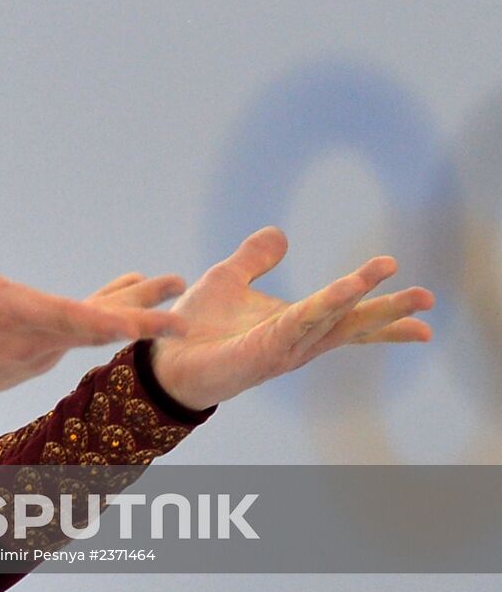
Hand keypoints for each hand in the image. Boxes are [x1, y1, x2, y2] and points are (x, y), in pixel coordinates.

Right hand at [0, 203, 187, 396]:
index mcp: (21, 315)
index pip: (76, 320)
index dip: (114, 321)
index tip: (148, 322)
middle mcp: (40, 340)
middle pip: (99, 329)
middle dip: (143, 317)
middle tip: (183, 309)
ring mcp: (43, 353)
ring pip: (93, 330)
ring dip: (130, 311)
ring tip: (166, 285)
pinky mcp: (40, 357)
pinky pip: (80, 336)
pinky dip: (105, 318)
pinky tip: (120, 305)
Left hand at [151, 227, 434, 410]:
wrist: (164, 357)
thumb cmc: (197, 326)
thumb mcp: (228, 279)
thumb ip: (254, 258)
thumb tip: (279, 234)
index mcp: (295, 325)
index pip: (348, 318)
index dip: (385, 313)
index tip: (425, 309)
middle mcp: (297, 340)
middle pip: (351, 324)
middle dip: (389, 312)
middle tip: (428, 297)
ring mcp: (282, 348)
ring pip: (329, 320)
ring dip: (359, 298)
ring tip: (389, 276)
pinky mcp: (261, 351)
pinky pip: (297, 324)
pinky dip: (321, 306)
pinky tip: (342, 291)